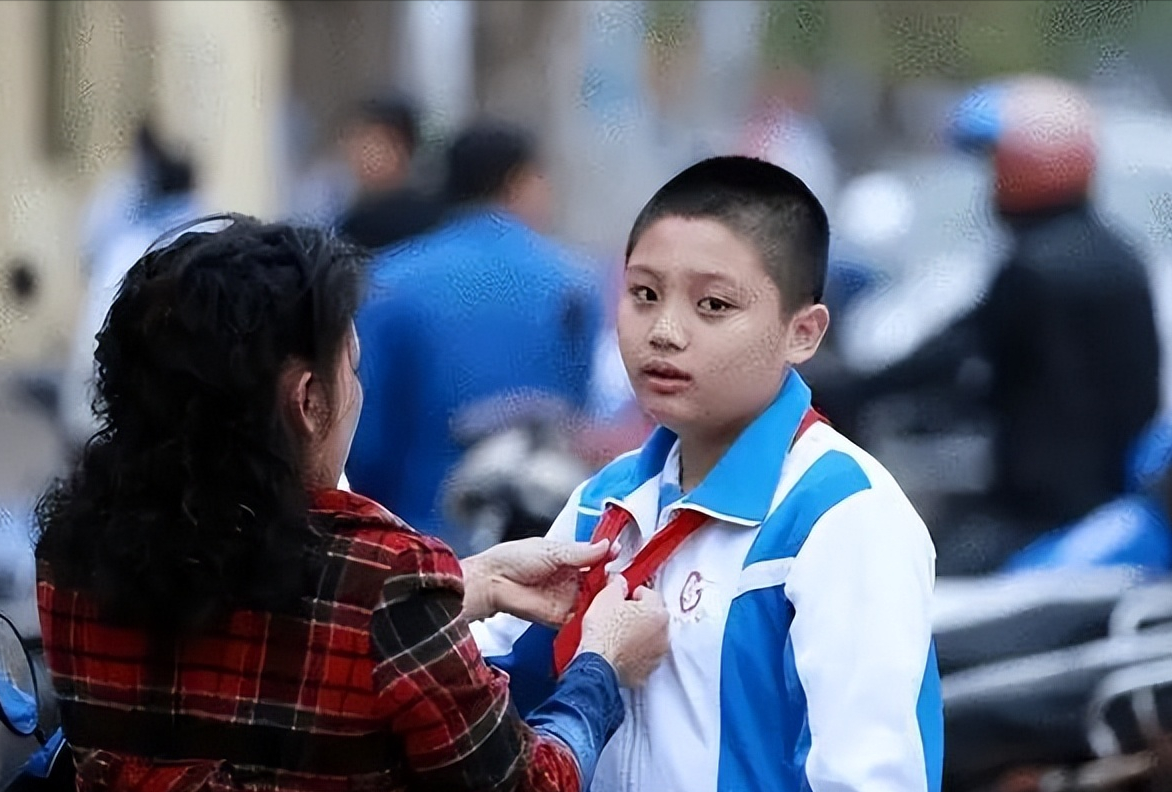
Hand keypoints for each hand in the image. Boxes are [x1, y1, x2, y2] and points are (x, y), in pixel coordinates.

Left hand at [461, 537, 610, 625]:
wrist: (492, 583)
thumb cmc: (513, 559)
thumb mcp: (551, 550)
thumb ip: (580, 552)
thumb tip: (606, 545)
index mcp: (568, 559)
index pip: (595, 559)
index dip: (609, 558)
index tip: (621, 555)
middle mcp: (570, 580)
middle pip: (598, 581)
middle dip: (611, 580)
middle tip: (621, 579)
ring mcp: (566, 599)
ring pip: (593, 600)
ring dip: (604, 599)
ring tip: (615, 595)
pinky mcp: (560, 617)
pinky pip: (581, 619)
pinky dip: (591, 617)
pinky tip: (601, 613)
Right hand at [578, 577, 669, 687]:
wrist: (597, 666)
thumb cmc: (603, 633)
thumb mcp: (606, 598)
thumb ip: (617, 584)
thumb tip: (619, 581)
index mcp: (657, 612)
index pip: (649, 593)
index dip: (632, 593)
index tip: (621, 598)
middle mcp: (663, 634)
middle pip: (653, 616)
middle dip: (638, 614)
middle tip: (618, 615)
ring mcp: (657, 655)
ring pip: (650, 637)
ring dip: (639, 634)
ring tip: (617, 635)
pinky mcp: (647, 672)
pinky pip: (643, 657)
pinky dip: (635, 654)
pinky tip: (619, 651)